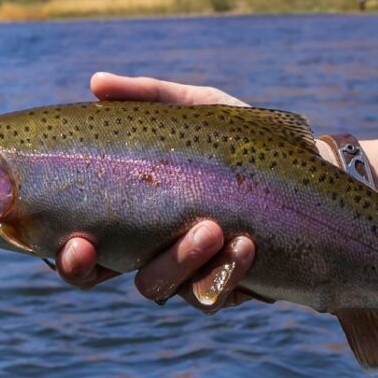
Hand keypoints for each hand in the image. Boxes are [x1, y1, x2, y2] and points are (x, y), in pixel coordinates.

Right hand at [53, 72, 256, 312]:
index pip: (80, 239)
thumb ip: (150, 96)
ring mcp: (188, 273)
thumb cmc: (246, 140)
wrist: (315, 172)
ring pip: (158, 287)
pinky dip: (227, 271)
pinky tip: (246, 244)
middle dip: (86, 270)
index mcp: (130, 211)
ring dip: (177, 260)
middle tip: (89, 246)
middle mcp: (149, 247)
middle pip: (97, 277)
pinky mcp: (230, 288)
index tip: (70, 237)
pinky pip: (214, 295)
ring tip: (211, 228)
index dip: (63, 251)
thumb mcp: (200, 110)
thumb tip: (95, 82)